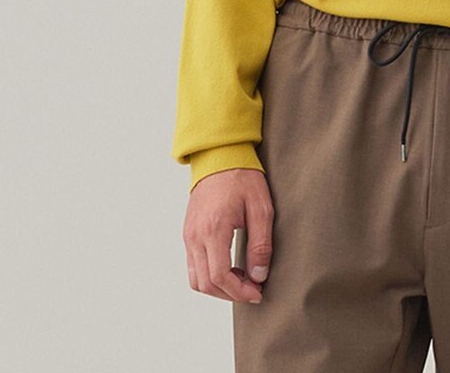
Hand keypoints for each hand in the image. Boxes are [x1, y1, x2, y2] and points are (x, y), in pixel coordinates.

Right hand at [182, 168, 273, 304]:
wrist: (220, 156)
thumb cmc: (243, 178)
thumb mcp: (261, 208)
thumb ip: (260, 244)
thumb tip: (259, 276)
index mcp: (214, 229)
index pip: (220, 276)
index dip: (239, 292)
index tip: (258, 293)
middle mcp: (195, 236)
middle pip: (206, 284)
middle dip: (230, 294)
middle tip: (253, 290)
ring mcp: (188, 235)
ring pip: (196, 279)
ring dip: (218, 288)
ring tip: (242, 281)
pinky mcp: (188, 233)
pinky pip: (193, 266)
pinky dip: (209, 276)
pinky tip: (230, 269)